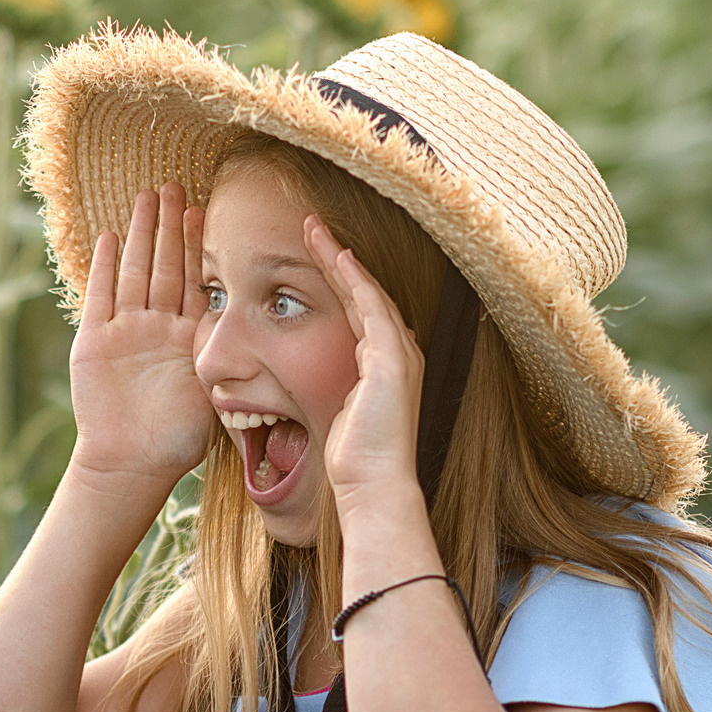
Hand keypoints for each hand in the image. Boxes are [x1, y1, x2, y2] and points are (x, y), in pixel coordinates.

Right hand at [67, 183, 214, 494]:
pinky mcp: (94, 343)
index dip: (199, 246)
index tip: (208, 208)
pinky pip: (100, 298)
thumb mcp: (215, 394)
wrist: (132, 464)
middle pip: (164, 266)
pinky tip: (112, 237)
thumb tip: (274, 340)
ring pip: (135, 272)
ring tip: (147, 197)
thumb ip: (232, 363)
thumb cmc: (177, 439)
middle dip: (170, 226)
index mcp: (187, 337)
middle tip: (176, 185)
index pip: (195, 280)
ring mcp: (125, 332)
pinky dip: (106, 268)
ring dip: (142, 235)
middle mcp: (156, 328)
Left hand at [307, 216, 424, 505]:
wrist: (374, 485)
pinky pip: (371, 306)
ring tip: (314, 228)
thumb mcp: (341, 415)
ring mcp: (399, 354)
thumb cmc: (355, 460)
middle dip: (338, 259)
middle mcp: (399, 353)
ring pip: (367, 290)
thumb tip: (321, 383)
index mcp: (386, 366)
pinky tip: (336, 254)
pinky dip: (353, 278)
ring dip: (340, 257)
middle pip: (366, 292)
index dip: (338, 281)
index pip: (360, 311)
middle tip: (312, 226)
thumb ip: (338, 390)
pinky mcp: (392, 359)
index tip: (315, 256)